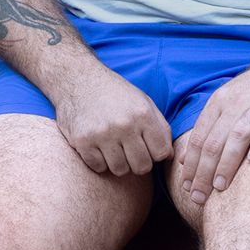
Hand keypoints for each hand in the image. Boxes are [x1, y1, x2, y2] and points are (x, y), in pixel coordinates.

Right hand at [55, 69, 172, 175]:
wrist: (79, 79)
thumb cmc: (115, 93)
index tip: (146, 147)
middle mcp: (124, 125)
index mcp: (143, 114)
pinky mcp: (83, 141)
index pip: (161, 153)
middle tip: (130, 151)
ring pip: (120, 170)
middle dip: (138, 162)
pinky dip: (99, 161)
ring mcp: (102, 134)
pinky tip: (98, 147)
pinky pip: (98, 167)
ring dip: (118, 163)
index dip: (155, 154)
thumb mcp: (144, 102)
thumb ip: (160, 128)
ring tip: (114, 148)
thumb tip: (170, 156)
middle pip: (142, 166)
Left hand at [179, 56, 249, 203]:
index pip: (199, 138)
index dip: (191, 165)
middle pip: (215, 141)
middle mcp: (237, 103)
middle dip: (204, 172)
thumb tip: (184, 160)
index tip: (187, 188)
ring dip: (227, 163)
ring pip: (238, 135)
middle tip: (199, 197)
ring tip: (220, 186)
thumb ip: (207, 130)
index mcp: (219, 103)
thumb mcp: (227, 104)